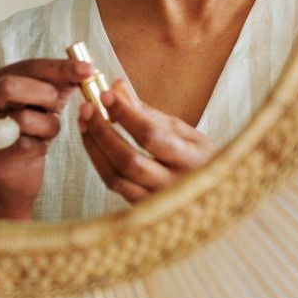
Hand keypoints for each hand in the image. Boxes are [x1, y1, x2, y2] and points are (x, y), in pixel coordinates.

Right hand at [0, 58, 92, 218]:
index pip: (27, 66)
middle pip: (11, 85)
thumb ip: (60, 82)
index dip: (59, 67)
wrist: (14, 177)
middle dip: (45, 94)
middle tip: (57, 106)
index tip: (88, 69)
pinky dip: (42, 144)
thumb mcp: (42, 101)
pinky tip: (38, 147)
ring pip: (23, 117)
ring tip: (45, 133)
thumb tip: (86, 67)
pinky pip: (28, 145)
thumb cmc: (29, 132)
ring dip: (48, 125)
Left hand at [78, 80, 216, 203]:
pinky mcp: (142, 211)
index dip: (125, 114)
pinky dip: (100, 162)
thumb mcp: (183, 131)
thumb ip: (148, 112)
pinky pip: (114, 186)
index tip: (106, 94)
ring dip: (94, 146)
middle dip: (102, 131)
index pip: (151, 135)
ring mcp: (157, 202)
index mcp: (191, 160)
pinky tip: (93, 143)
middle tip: (87, 108)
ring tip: (84, 122)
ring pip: (115, 177)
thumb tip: (117, 87)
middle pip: (128, 159)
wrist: (213, 196)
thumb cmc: (198, 158)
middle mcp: (174, 185)